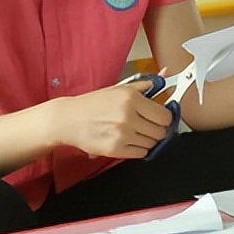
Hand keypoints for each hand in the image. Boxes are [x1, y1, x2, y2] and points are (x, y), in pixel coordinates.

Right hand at [59, 80, 173, 158]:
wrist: (69, 119)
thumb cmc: (93, 103)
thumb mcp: (118, 89)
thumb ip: (142, 86)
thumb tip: (162, 80)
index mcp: (131, 98)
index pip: (164, 116)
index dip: (164, 118)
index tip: (160, 119)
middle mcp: (128, 116)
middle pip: (161, 131)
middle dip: (157, 130)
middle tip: (148, 127)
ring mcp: (123, 134)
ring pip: (152, 144)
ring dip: (147, 140)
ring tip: (136, 133)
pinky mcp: (116, 149)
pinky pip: (141, 153)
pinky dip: (138, 149)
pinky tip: (129, 141)